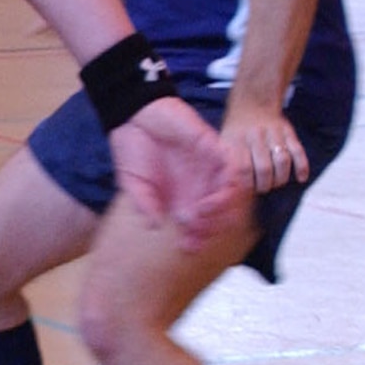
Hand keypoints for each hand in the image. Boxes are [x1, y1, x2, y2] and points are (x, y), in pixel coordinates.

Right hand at [109, 95, 247, 248]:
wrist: (134, 117)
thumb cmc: (132, 149)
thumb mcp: (133, 184)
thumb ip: (145, 205)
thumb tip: (155, 226)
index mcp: (181, 195)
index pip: (198, 221)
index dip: (197, 237)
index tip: (188, 247)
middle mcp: (199, 184)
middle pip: (219, 212)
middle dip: (210, 229)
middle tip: (196, 236)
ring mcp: (209, 168)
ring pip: (230, 194)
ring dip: (220, 210)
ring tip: (202, 217)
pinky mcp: (214, 149)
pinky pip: (233, 171)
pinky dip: (227, 188)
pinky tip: (211, 199)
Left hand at [218, 98, 308, 194]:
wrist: (252, 102)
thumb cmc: (236, 131)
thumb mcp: (223, 142)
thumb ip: (225, 162)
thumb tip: (226, 191)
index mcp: (235, 140)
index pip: (242, 169)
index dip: (247, 184)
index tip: (247, 191)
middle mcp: (255, 136)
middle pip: (264, 168)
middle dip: (265, 185)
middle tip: (262, 189)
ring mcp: (273, 133)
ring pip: (282, 161)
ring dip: (281, 178)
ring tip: (276, 183)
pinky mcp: (288, 131)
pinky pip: (298, 151)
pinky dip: (302, 167)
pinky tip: (301, 178)